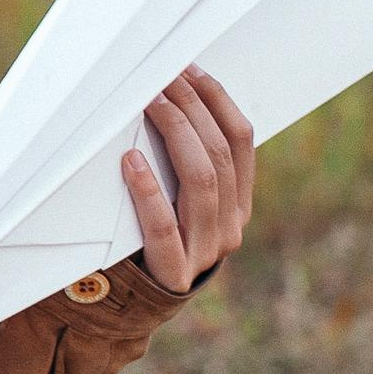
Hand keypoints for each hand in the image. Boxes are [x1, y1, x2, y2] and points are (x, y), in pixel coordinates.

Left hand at [125, 66, 254, 292]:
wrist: (140, 305)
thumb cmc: (156, 236)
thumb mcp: (182, 201)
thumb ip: (186, 163)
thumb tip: (168, 95)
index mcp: (240, 203)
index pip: (241, 140)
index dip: (217, 100)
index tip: (188, 68)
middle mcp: (231, 225)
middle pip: (219, 154)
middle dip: (191, 107)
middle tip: (161, 76)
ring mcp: (206, 250)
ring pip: (200, 182)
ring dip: (174, 134)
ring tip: (150, 103)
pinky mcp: (174, 272)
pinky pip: (163, 226)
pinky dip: (148, 190)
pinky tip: (131, 161)